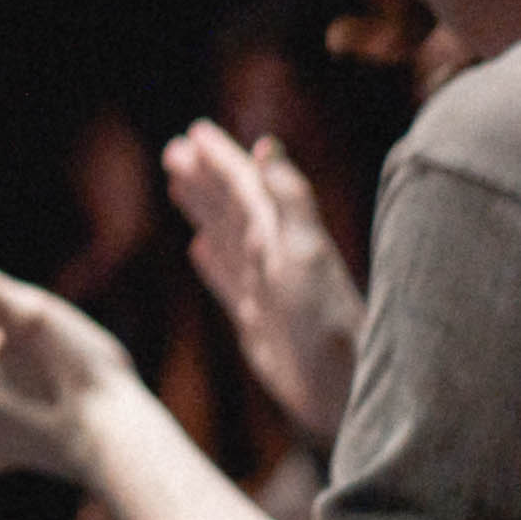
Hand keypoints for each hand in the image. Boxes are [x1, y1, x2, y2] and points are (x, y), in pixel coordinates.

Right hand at [161, 119, 363, 443]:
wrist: (345, 387)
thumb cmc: (327, 320)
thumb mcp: (304, 254)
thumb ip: (288, 200)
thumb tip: (266, 146)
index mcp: (279, 234)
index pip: (244, 185)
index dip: (221, 158)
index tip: (195, 132)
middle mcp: (271, 254)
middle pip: (231, 206)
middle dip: (206, 178)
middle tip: (174, 151)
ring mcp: (264, 286)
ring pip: (225, 236)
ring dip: (203, 210)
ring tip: (177, 185)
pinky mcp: (258, 319)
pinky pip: (227, 279)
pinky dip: (212, 261)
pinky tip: (198, 249)